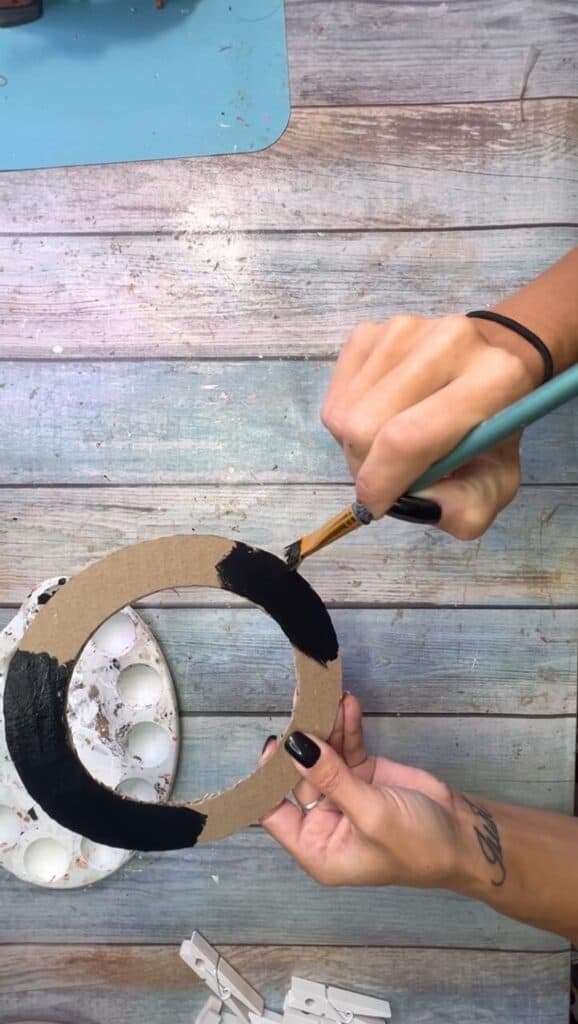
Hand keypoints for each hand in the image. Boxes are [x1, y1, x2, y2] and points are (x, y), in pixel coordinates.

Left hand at [260, 694, 465, 888]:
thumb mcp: (371, 813)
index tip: (274, 742)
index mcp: (316, 848)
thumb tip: (294, 746)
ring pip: (323, 755)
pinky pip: (346, 746)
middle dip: (301, 741)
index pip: (274, 813)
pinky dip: (346, 725)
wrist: (464, 836)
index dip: (268, 779)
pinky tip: (347, 703)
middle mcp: (324, 821)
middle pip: (298, 775)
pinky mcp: (363, 775)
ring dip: (325, 725)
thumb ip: (331, 778)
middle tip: (302, 704)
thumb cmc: (417, 843)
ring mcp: (343, 794)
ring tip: (323, 694)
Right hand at [321, 314, 541, 538]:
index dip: (380, 481)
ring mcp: (405, 328)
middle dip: (364, 466)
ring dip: (355, 445)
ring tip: (387, 446)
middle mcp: (449, 341)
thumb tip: (417, 503)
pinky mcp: (375, 329)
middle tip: (386, 477)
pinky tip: (379, 417)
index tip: (375, 504)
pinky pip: (337, 394)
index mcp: (493, 380)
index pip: (408, 438)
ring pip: (344, 412)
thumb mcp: (496, 482)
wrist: (491, 367)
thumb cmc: (494, 430)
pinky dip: (347, 420)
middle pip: (364, 425)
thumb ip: (466, 509)